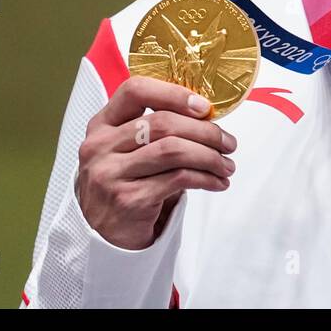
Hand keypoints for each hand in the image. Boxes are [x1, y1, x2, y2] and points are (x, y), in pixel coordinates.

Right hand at [75, 76, 237, 249]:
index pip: (135, 90)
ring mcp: (111, 174)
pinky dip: (205, 178)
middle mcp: (101, 146)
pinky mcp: (128, 199)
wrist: (104, 239)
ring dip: (210, 156)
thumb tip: (207, 117)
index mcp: (102, 125)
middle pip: (163, 122)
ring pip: (173, 150)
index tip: (204, 107)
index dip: (173, 93)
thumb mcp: (128, 152)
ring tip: (226, 166)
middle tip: (228, 143)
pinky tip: (216, 183)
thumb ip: (156, 131)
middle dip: (205, 131)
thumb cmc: (125, 186)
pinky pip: (178, 179)